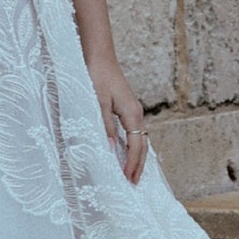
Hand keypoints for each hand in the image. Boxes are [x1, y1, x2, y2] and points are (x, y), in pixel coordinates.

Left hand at [88, 55, 148, 184]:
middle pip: (142, 145)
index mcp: (132, 113)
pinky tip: (126, 152)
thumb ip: (105, 126)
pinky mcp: (126, 107)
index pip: (136, 145)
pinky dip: (132, 146)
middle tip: (133, 184)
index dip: (132, 164)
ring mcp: (133, 110)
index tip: (127, 180)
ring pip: (139, 139)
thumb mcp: (97, 102)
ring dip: (136, 157)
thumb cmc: (96, 76)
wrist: (98, 54)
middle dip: (139, 165)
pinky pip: (134, 132)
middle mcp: (136, 113)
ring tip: (132, 174)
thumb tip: (112, 149)